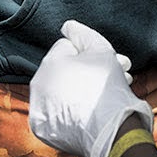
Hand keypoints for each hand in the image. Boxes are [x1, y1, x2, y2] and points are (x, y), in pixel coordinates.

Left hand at [29, 19, 152, 156]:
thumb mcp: (100, 48)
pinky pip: (59, 112)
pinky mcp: (43, 129)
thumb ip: (81, 33)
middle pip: (66, 70)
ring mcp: (38, 109)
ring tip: (112, 91)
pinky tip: (92, 110)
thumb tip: (67, 27)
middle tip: (118, 73)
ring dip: (85, 88)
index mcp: (48, 63)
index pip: (68, 47)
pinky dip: (73, 110)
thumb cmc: (106, 84)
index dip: (92, 51)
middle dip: (91, 69)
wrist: (110, 129)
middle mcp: (37, 85)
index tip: (113, 59)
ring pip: (63, 91)